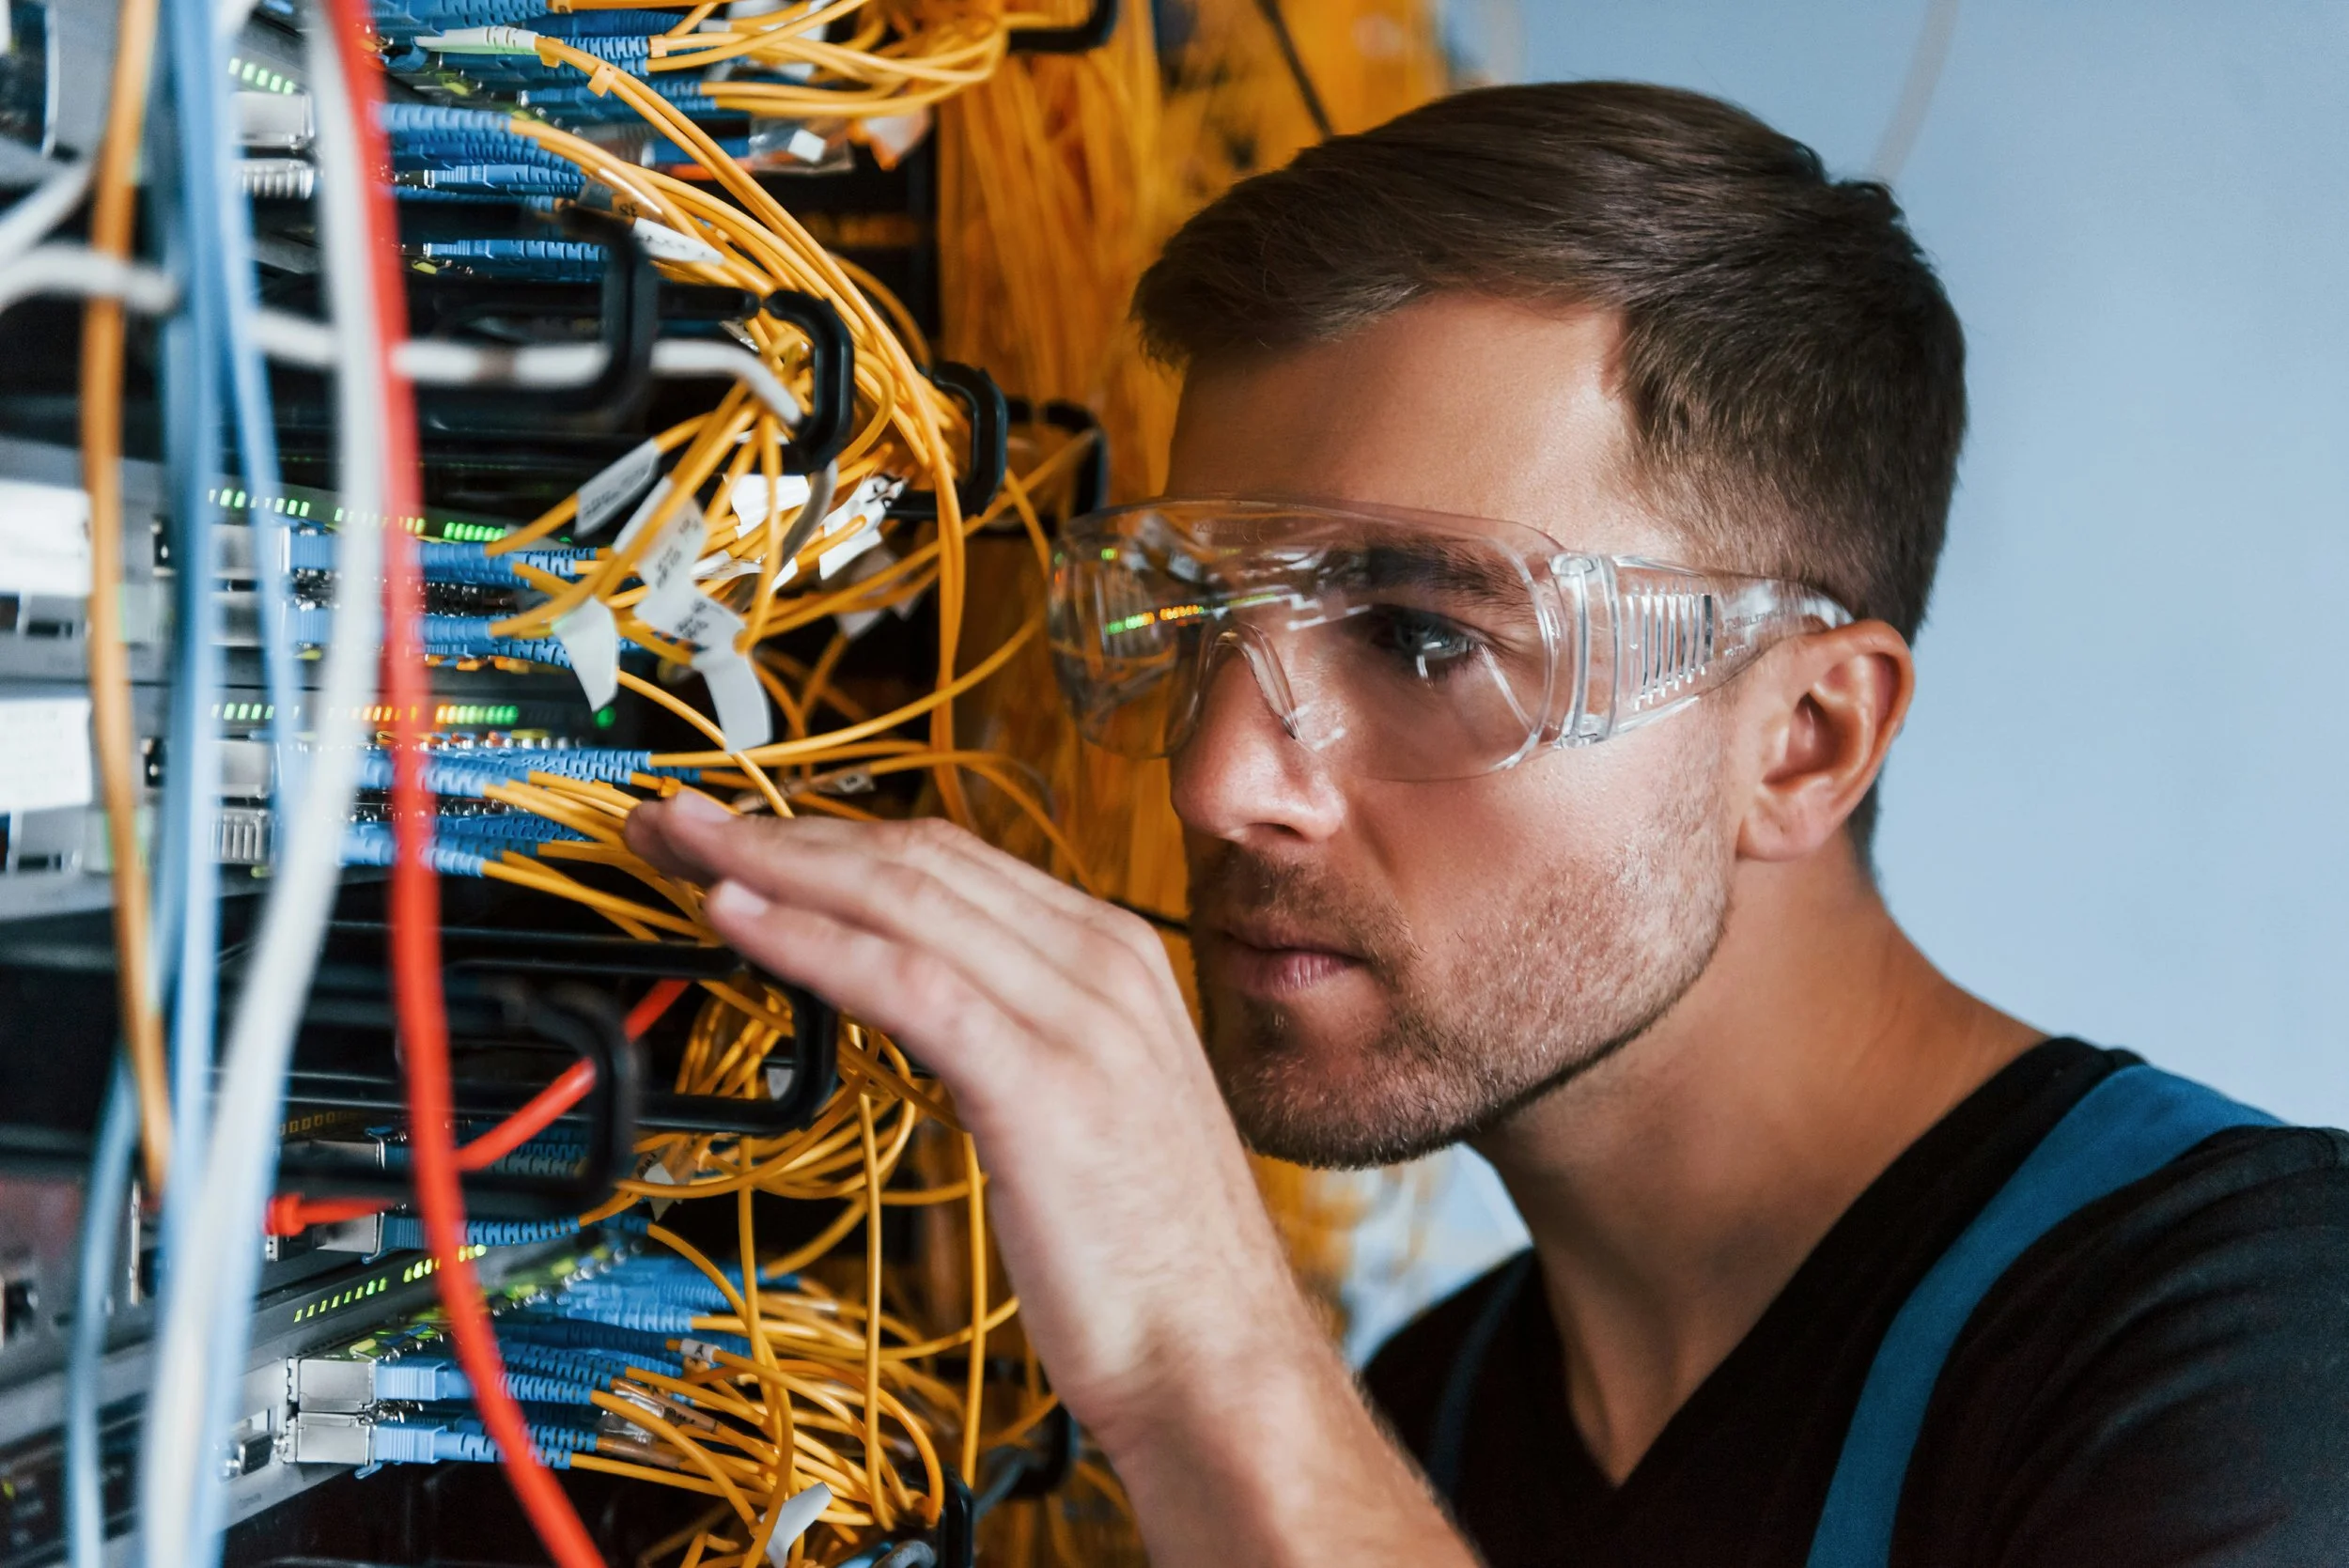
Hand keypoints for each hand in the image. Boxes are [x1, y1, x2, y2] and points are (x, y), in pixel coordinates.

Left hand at [625, 792, 1307, 1440]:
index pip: (949, 857)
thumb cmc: (1145, 1258)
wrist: (1221, 1360)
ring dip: (773, 867)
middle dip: (782, 832)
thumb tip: (908, 999)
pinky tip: (739, 924)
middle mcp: (1105, 964)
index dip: (827, 834)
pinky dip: (811, 943)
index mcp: (1115, 956)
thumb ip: (1012, 1031)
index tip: (737, 837)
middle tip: (678, 825)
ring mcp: (1083, 1019)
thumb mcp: (1080, 1105)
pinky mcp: (1044, 1087)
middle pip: (916, 859)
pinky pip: (908, 985)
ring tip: (682, 852)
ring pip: (904, 902)